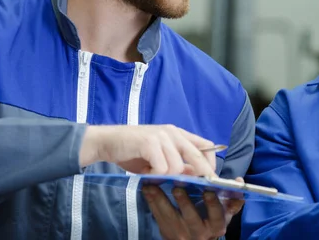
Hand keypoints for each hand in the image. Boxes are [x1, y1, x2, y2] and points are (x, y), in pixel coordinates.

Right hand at [79, 125, 215, 176]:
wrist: (108, 142)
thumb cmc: (135, 152)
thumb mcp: (161, 157)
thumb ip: (178, 164)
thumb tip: (197, 177)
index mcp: (178, 134)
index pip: (206, 145)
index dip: (210, 163)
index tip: (209, 178)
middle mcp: (173, 132)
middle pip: (197, 155)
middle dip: (201, 174)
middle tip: (198, 186)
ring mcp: (162, 136)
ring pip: (177, 166)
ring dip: (166, 176)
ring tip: (152, 173)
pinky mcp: (150, 142)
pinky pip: (162, 168)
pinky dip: (154, 175)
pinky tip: (145, 171)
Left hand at [143, 178, 244, 239]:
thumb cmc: (212, 221)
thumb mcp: (226, 214)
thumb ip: (233, 199)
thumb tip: (239, 181)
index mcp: (216, 225)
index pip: (216, 214)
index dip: (212, 203)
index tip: (208, 189)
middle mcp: (199, 232)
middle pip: (191, 217)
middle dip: (184, 202)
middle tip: (178, 187)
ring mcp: (181, 234)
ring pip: (170, 217)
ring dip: (161, 200)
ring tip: (154, 185)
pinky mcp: (166, 232)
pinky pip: (158, 217)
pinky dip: (152, 203)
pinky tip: (146, 190)